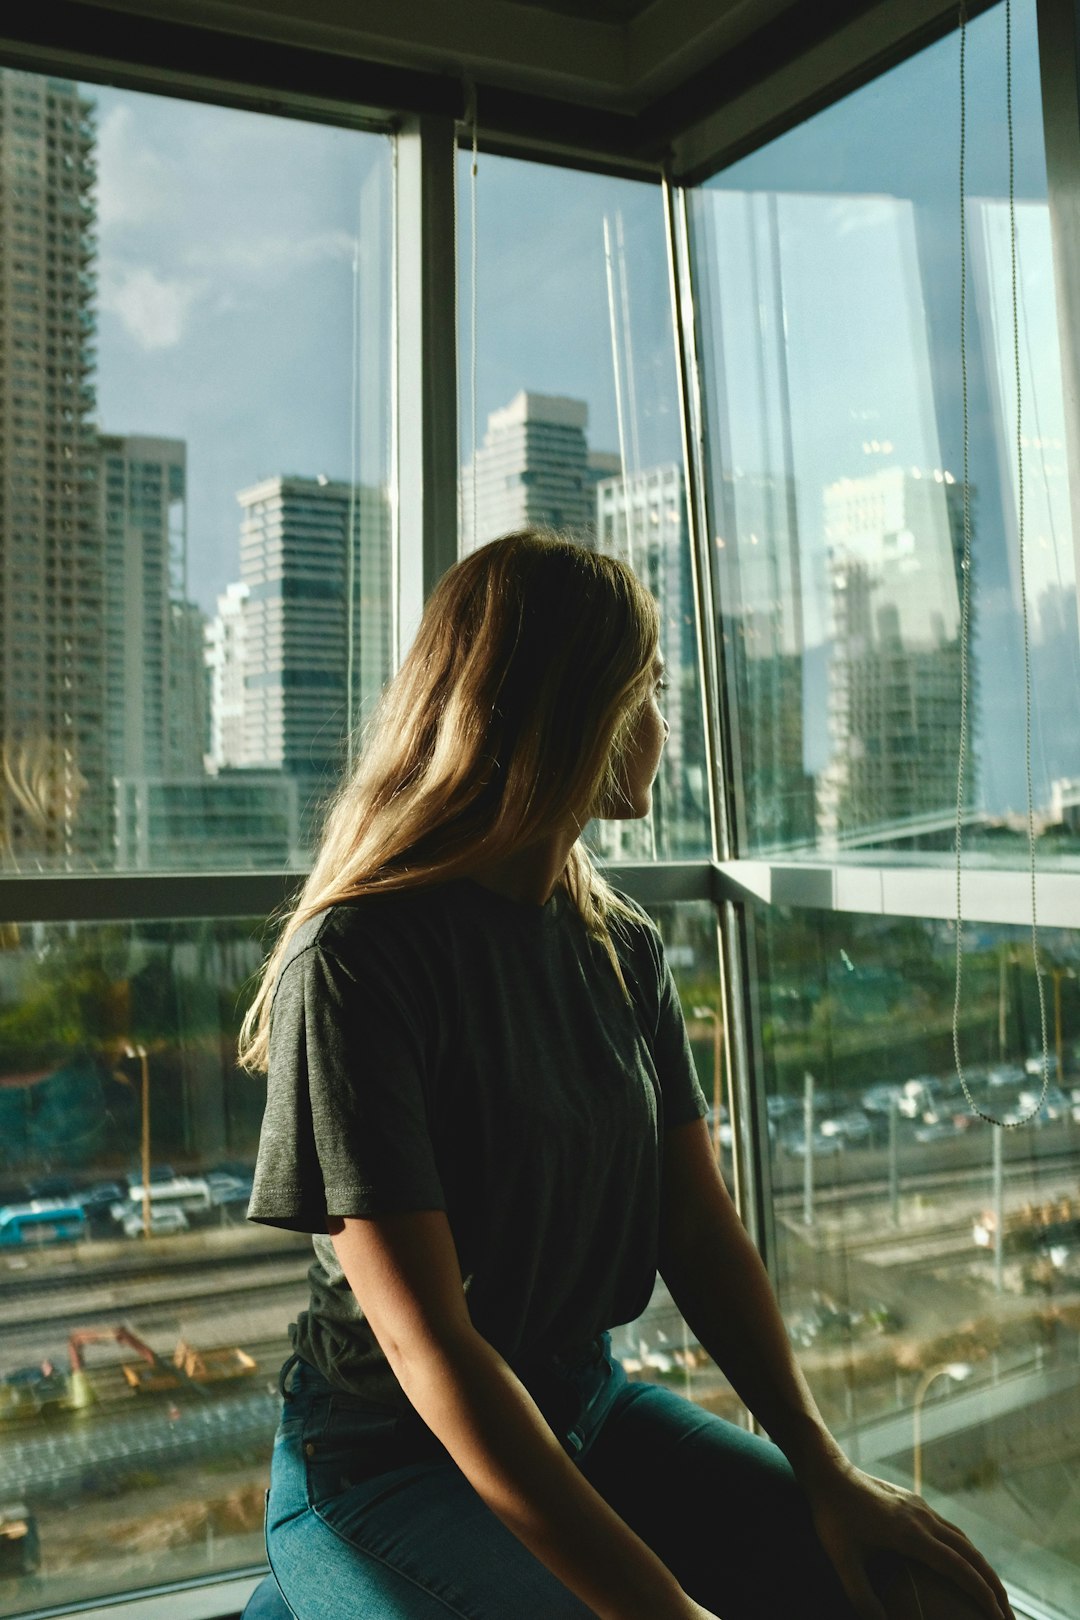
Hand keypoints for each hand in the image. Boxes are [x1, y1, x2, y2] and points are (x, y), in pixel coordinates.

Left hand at [803, 1461, 1014, 1619]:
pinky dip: (966, 1552)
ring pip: (964, 1540)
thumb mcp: (842, 1561)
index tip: (998, 1618)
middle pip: (972, 1555)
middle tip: (1007, 1617)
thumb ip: (862, 1597)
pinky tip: (963, 1565)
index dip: (982, 1594)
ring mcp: (921, 1508)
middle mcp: (924, 1519)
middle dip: (994, 1587)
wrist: (827, 1471)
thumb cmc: (832, 1516)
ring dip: (982, 1568)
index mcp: (911, 1534)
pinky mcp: (915, 1503)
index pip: (959, 1568)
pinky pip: (950, 1530)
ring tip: (993, 1595)